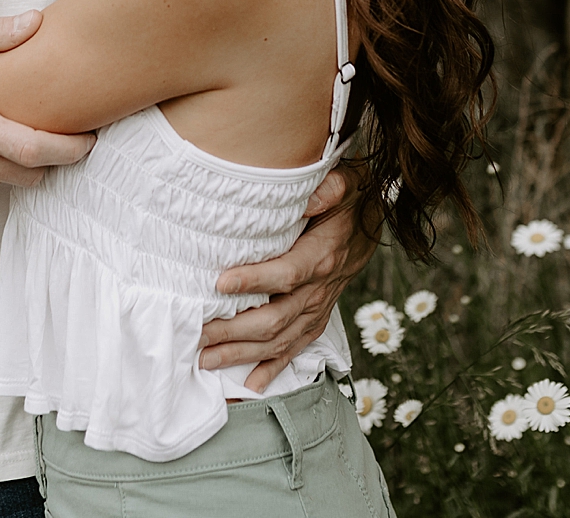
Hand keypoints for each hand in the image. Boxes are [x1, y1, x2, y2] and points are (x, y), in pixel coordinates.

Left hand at [199, 166, 376, 390]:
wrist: (370, 223)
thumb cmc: (348, 200)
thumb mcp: (343, 184)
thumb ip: (327, 190)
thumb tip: (309, 196)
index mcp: (322, 256)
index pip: (286, 272)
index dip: (255, 280)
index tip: (220, 282)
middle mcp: (320, 288)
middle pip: (276, 318)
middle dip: (235, 331)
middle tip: (199, 335)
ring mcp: (318, 308)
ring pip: (280, 339)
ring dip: (243, 353)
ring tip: (207, 361)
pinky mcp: (316, 318)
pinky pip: (296, 349)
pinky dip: (273, 368)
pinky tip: (250, 385)